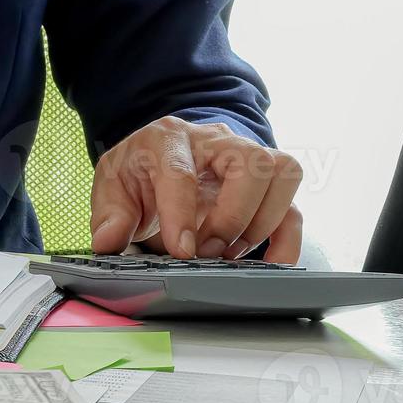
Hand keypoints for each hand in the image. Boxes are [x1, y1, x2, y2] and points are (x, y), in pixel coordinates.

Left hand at [90, 117, 303, 264]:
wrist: (162, 161)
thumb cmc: (140, 172)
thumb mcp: (112, 187)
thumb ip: (109, 215)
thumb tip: (108, 242)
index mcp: (169, 138)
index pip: (180, 170)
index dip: (182, 213)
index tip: (183, 251)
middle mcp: (215, 141)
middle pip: (249, 162)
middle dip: (232, 216)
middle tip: (208, 251)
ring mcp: (248, 159)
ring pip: (282, 174)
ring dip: (261, 223)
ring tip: (228, 253)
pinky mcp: (267, 187)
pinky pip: (294, 207)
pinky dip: (286, 240)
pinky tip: (265, 264)